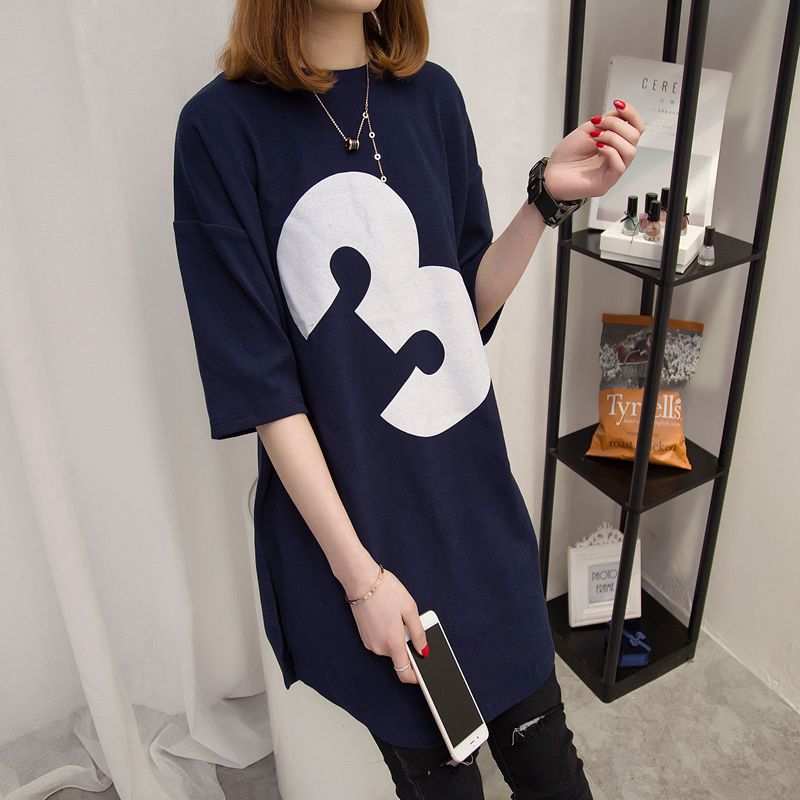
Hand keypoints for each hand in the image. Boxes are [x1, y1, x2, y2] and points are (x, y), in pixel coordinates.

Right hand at [349, 566, 427, 683]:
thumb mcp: (410, 608)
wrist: (361, 580)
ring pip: (389, 648)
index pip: (405, 673)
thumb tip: (424, 650)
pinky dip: (387, 634)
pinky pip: (381, 641)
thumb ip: (419, 633)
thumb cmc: (386, 591)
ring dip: (396, 638)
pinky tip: (387, 616)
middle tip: (409, 624)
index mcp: (393, 643)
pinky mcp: (364, 636)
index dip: (415, 677)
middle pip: (398, 657)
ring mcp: (370, 643)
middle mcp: (379, 647)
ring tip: (396, 616)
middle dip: (406, 646)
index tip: (423, 674)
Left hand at [542, 98, 645, 201]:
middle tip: (598, 123)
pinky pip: (619, 166)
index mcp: (614, 144)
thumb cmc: (565, 157)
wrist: (551, 175)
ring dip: (613, 137)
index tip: (618, 104)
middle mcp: (616, 157)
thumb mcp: (587, 130)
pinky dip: (610, 152)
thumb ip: (607, 121)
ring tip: (595, 136)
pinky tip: (598, 147)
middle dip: (617, 124)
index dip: (631, 114)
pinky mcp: (607, 182)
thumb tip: (622, 113)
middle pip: (635, 137)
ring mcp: (613, 170)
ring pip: (630, 151)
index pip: (636, 128)